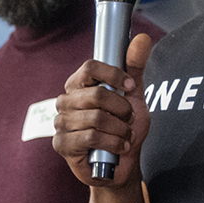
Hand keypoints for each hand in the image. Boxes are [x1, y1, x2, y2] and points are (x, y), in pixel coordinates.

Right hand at [53, 34, 153, 187]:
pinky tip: (119, 147)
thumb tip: (142, 38)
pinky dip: (112, 143)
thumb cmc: (123, 128)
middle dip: (122, 110)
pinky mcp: (62, 144)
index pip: (89, 67)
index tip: (131, 87)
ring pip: (96, 119)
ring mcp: (61, 123)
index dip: (114, 75)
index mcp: (78, 85)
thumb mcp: (133, 97)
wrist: (122, 164)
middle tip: (129, 120)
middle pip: (97, 95)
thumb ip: (134, 67)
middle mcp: (65, 101)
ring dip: (120, 130)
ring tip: (124, 136)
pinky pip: (91, 138)